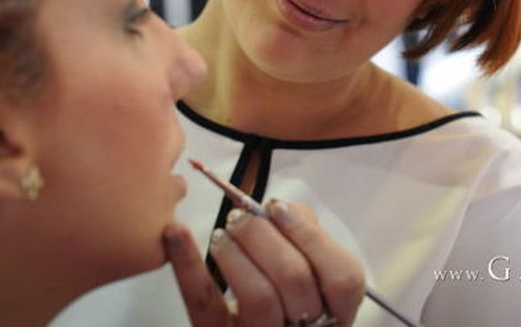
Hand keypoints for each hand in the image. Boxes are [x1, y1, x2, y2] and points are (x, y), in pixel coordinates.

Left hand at [163, 201, 364, 326]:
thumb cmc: (288, 300)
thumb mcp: (312, 276)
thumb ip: (308, 241)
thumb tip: (280, 209)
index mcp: (336, 313)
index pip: (343, 278)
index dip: (310, 236)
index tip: (277, 207)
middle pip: (296, 279)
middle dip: (265, 235)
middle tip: (243, 217)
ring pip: (259, 296)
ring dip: (237, 250)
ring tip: (224, 232)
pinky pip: (204, 304)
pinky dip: (188, 264)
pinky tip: (176, 233)